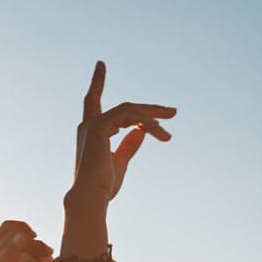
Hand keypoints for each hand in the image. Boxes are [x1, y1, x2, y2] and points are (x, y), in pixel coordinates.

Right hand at [70, 61, 174, 205]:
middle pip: (125, 107)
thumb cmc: (103, 185)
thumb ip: (129, 145)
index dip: (97, 82)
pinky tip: (161, 135)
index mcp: (90, 131)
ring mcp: (92, 124)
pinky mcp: (100, 127)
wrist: (91, 197)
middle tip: (173, 112)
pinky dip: (148, 124)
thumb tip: (141, 132)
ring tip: (170, 129)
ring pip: (131, 110)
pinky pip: (131, 117)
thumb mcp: (120, 162)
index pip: (93, 101)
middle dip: (149, 108)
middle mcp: (88, 124)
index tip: (101, 64)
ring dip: (154, 117)